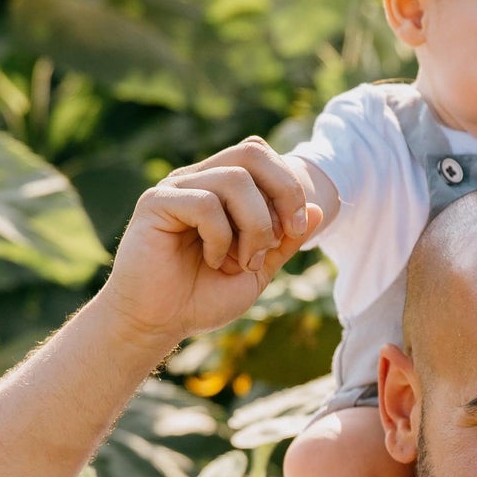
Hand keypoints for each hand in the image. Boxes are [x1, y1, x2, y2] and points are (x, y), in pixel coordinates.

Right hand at [98, 138, 322, 352]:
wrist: (156, 324)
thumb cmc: (201, 298)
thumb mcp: (257, 270)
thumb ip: (285, 242)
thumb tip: (321, 209)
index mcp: (220, 189)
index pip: (261, 157)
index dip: (289, 187)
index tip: (298, 230)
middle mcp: (198, 179)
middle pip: (251, 152)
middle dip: (282, 193)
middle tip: (280, 237)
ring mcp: (176, 188)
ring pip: (235, 180)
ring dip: (253, 226)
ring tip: (241, 261)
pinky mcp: (156, 202)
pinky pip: (205, 203)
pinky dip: (220, 237)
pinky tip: (212, 261)